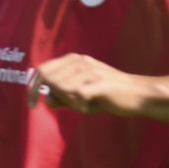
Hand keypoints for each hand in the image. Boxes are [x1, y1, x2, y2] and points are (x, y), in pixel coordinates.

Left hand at [29, 52, 143, 114]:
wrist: (137, 95)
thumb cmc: (106, 95)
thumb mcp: (79, 97)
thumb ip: (62, 97)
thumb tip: (47, 99)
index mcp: (73, 60)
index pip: (42, 70)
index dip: (33, 88)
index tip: (31, 105)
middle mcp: (80, 61)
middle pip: (50, 80)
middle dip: (55, 96)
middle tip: (72, 104)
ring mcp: (91, 70)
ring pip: (62, 88)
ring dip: (69, 102)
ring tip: (83, 104)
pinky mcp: (101, 82)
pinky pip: (77, 95)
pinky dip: (78, 105)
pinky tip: (86, 107)